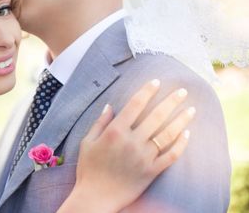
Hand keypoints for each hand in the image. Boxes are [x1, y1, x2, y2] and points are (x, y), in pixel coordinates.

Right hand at [58, 79, 194, 212]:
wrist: (96, 197)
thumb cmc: (89, 169)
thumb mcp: (87, 142)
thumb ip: (100, 122)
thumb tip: (110, 105)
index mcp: (115, 131)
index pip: (135, 105)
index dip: (147, 91)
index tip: (156, 82)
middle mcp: (132, 142)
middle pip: (156, 116)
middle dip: (171, 101)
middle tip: (182, 90)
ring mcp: (144, 157)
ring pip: (167, 135)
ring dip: (181, 120)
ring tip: (191, 109)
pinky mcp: (151, 171)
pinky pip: (170, 156)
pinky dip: (181, 145)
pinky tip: (187, 134)